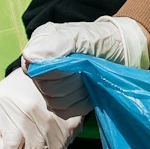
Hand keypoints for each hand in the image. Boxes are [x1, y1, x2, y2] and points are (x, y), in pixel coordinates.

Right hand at [18, 15, 149, 114]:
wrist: (120, 52)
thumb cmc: (100, 40)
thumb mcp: (80, 36)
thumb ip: (56, 44)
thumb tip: (30, 58)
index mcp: (39, 48)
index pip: (35, 71)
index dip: (57, 71)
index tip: (75, 61)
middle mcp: (39, 68)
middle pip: (47, 89)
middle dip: (71, 80)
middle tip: (85, 69)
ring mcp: (49, 87)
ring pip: (55, 102)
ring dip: (78, 91)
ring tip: (87, 77)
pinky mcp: (61, 103)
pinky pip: (64, 112)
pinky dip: (81, 103)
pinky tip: (88, 90)